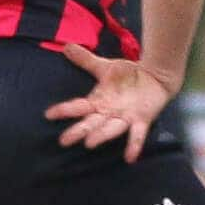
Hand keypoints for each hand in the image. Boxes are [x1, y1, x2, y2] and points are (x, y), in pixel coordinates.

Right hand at [44, 43, 175, 163]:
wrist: (155, 77)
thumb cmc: (128, 75)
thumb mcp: (105, 67)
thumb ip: (86, 60)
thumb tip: (66, 46)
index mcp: (98, 101)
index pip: (78, 106)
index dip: (64, 110)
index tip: (49, 114)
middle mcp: (108, 113)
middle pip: (91, 123)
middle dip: (78, 131)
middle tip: (64, 141)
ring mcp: (125, 118)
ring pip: (111, 129)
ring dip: (101, 136)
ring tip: (90, 143)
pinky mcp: (141, 120)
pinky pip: (137, 135)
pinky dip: (134, 146)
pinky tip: (130, 158)